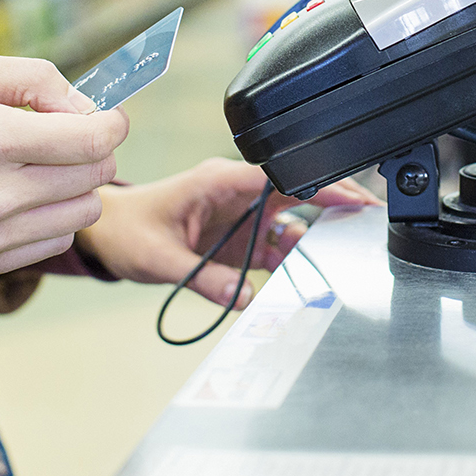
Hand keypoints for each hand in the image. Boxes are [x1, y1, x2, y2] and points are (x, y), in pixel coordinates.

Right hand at [0, 53, 128, 275]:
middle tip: (69, 134)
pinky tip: (24, 195)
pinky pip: (58, 240)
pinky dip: (55, 216)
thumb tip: (89, 107)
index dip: (113, 123)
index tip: (107, 115)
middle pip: (96, 175)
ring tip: (43, 165)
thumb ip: (34, 79)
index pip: (92, 140)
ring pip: (86, 211)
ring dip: (79, 185)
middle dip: (96, 148)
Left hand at [76, 158, 378, 308]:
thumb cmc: (128, 229)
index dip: (321, 185)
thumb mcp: (161, 258)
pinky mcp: (239, 236)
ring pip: (292, 221)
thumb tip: (243, 299)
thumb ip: (205, 279)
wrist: (108, 234)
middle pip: (298, 193)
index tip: (353, 199)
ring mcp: (241, 215)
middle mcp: (237, 193)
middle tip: (367, 222)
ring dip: (314, 239)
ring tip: (340, 257)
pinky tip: (305, 275)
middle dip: (334, 205)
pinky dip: (291, 260)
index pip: (282, 175)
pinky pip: (275, 246)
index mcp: (220, 181)